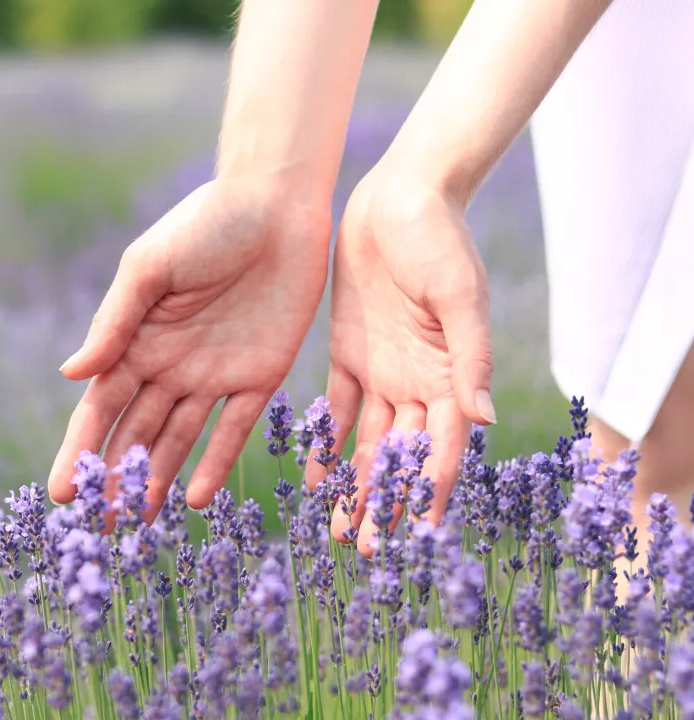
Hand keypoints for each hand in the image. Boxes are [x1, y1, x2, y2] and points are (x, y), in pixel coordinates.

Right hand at [47, 177, 329, 520]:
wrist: (276, 202)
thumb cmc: (204, 223)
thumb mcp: (149, 268)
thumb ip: (113, 323)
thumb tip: (70, 375)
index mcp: (134, 340)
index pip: (99, 408)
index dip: (79, 451)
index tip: (61, 493)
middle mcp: (168, 365)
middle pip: (134, 433)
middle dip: (113, 477)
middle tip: (99, 525)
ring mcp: (212, 373)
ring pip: (177, 440)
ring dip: (156, 479)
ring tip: (139, 522)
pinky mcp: (258, 375)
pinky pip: (234, 428)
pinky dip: (215, 462)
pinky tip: (198, 498)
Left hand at [306, 168, 495, 555]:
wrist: (401, 198)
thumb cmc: (442, 240)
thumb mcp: (459, 296)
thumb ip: (470, 358)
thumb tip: (484, 420)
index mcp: (452, 376)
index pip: (444, 447)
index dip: (435, 489)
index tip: (423, 533)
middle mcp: (419, 383)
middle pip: (404, 457)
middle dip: (388, 503)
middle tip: (368, 549)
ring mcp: (384, 371)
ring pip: (369, 444)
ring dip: (356, 486)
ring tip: (340, 531)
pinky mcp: (349, 353)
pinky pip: (335, 410)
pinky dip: (325, 443)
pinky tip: (312, 479)